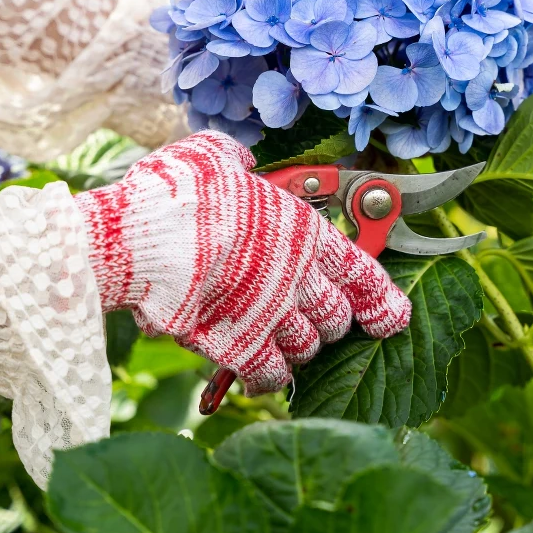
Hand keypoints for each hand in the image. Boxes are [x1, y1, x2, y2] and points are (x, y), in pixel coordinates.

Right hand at [75, 131, 410, 393]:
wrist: (140, 240)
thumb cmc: (176, 192)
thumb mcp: (213, 155)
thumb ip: (237, 161)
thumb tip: (241, 163)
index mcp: (303, 230)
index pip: (363, 273)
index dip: (382, 299)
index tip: (392, 316)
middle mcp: (297, 277)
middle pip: (337, 318)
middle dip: (330, 320)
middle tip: (314, 317)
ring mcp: (271, 316)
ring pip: (307, 348)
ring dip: (299, 346)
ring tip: (279, 338)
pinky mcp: (240, 347)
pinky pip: (271, 374)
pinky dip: (269, 376)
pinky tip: (258, 372)